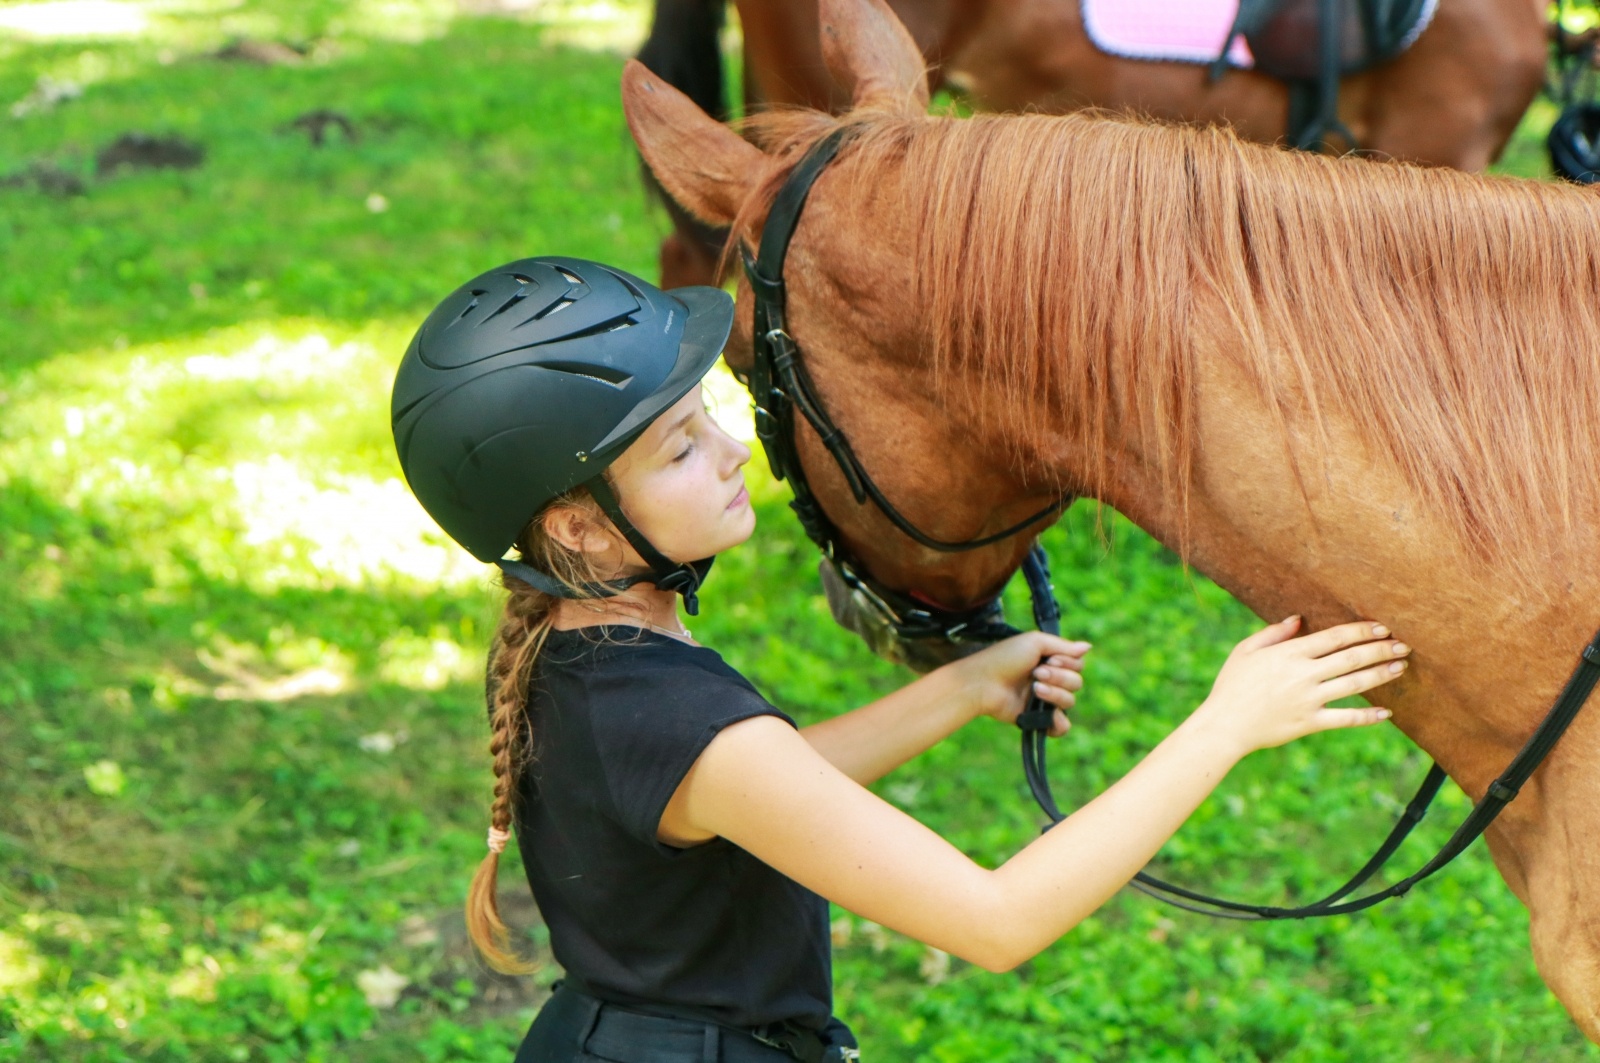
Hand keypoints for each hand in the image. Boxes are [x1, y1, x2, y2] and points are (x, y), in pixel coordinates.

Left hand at [952, 631, 1091, 736]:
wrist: (983, 681)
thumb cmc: (1004, 658)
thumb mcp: (1034, 642)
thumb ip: (1063, 646)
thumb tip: (1088, 646)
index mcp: (1051, 661)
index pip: (1078, 665)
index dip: (1068, 663)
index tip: (1050, 659)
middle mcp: (1050, 681)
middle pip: (1077, 683)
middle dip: (1059, 677)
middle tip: (1036, 673)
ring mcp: (1044, 701)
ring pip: (1070, 702)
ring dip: (1054, 693)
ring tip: (1033, 688)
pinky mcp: (1038, 720)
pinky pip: (1062, 727)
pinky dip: (1058, 722)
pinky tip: (1046, 712)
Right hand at [1193, 616, 1405, 755]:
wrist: (1224, 725)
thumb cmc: (1231, 685)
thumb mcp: (1245, 651)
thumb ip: (1273, 633)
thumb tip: (1299, 619)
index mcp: (1289, 653)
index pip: (1335, 637)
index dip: (1362, 631)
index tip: (1383, 628)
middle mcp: (1303, 674)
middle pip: (1351, 657)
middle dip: (1380, 649)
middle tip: (1404, 645)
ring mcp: (1308, 699)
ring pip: (1354, 684)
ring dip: (1380, 674)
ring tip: (1400, 667)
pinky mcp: (1310, 723)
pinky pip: (1345, 719)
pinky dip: (1367, 717)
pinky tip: (1386, 714)